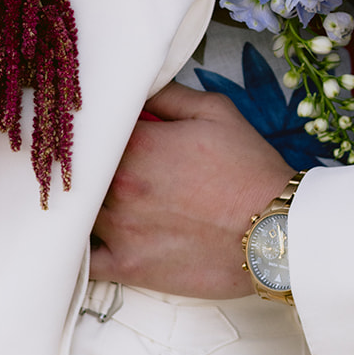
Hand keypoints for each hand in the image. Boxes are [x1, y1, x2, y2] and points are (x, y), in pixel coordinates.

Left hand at [89, 82, 292, 298]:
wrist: (277, 231)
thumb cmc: (250, 170)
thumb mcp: (216, 112)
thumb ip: (167, 95)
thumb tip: (137, 87)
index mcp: (137, 145)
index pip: (92, 131)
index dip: (96, 131)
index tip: (101, 133)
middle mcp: (120, 187)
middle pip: (79, 173)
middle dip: (87, 168)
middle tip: (99, 167)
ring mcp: (120, 230)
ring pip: (75, 213)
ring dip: (82, 204)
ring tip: (97, 199)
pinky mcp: (128, 267)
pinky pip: (84, 261)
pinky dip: (80, 249)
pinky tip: (86, 240)